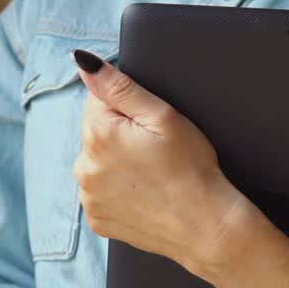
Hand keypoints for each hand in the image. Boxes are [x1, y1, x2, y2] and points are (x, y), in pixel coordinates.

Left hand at [70, 49, 250, 276]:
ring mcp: (88, 196)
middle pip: (95, 132)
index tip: (151, 127)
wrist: (206, 226)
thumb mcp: (163, 116)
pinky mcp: (96, 218)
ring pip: (97, 162)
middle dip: (120, 134)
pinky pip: (101, 192)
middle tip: (156, 151)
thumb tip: (82, 61)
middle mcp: (84, 167)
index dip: (129, 107)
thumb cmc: (192, 169)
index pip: (98, 99)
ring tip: (152, 174)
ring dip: (117, 162)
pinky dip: (118, 189)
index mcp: (98, 134)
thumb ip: (119, 86)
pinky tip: (144, 192)